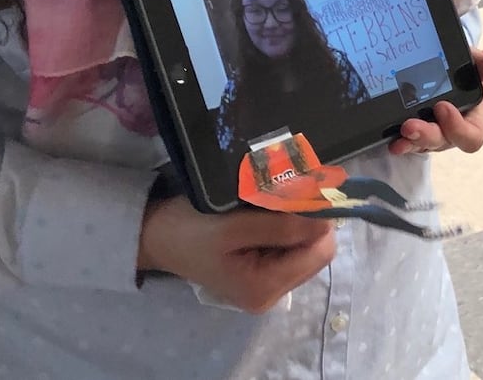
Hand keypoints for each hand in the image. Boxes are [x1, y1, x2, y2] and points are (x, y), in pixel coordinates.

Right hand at [137, 195, 335, 312]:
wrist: (156, 236)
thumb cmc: (190, 230)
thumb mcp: (232, 226)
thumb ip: (280, 226)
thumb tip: (326, 220)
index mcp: (265, 288)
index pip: (320, 251)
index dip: (318, 218)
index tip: (304, 190)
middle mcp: (272, 292)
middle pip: (316, 249)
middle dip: (305, 218)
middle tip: (283, 192)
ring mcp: (268, 282)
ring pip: (305, 244)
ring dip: (294, 218)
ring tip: (268, 202)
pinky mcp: (262, 270)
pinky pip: (289, 244)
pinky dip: (283, 223)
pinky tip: (263, 212)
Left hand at [389, 48, 482, 155]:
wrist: (442, 62)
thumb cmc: (464, 66)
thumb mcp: (475, 62)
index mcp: (473, 116)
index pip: (471, 136)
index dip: (458, 128)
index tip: (442, 107)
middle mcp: (452, 129)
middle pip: (444, 142)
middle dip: (427, 136)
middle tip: (410, 125)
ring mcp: (433, 132)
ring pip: (424, 145)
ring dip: (412, 141)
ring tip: (399, 136)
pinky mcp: (414, 132)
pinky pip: (408, 141)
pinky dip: (401, 142)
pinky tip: (392, 141)